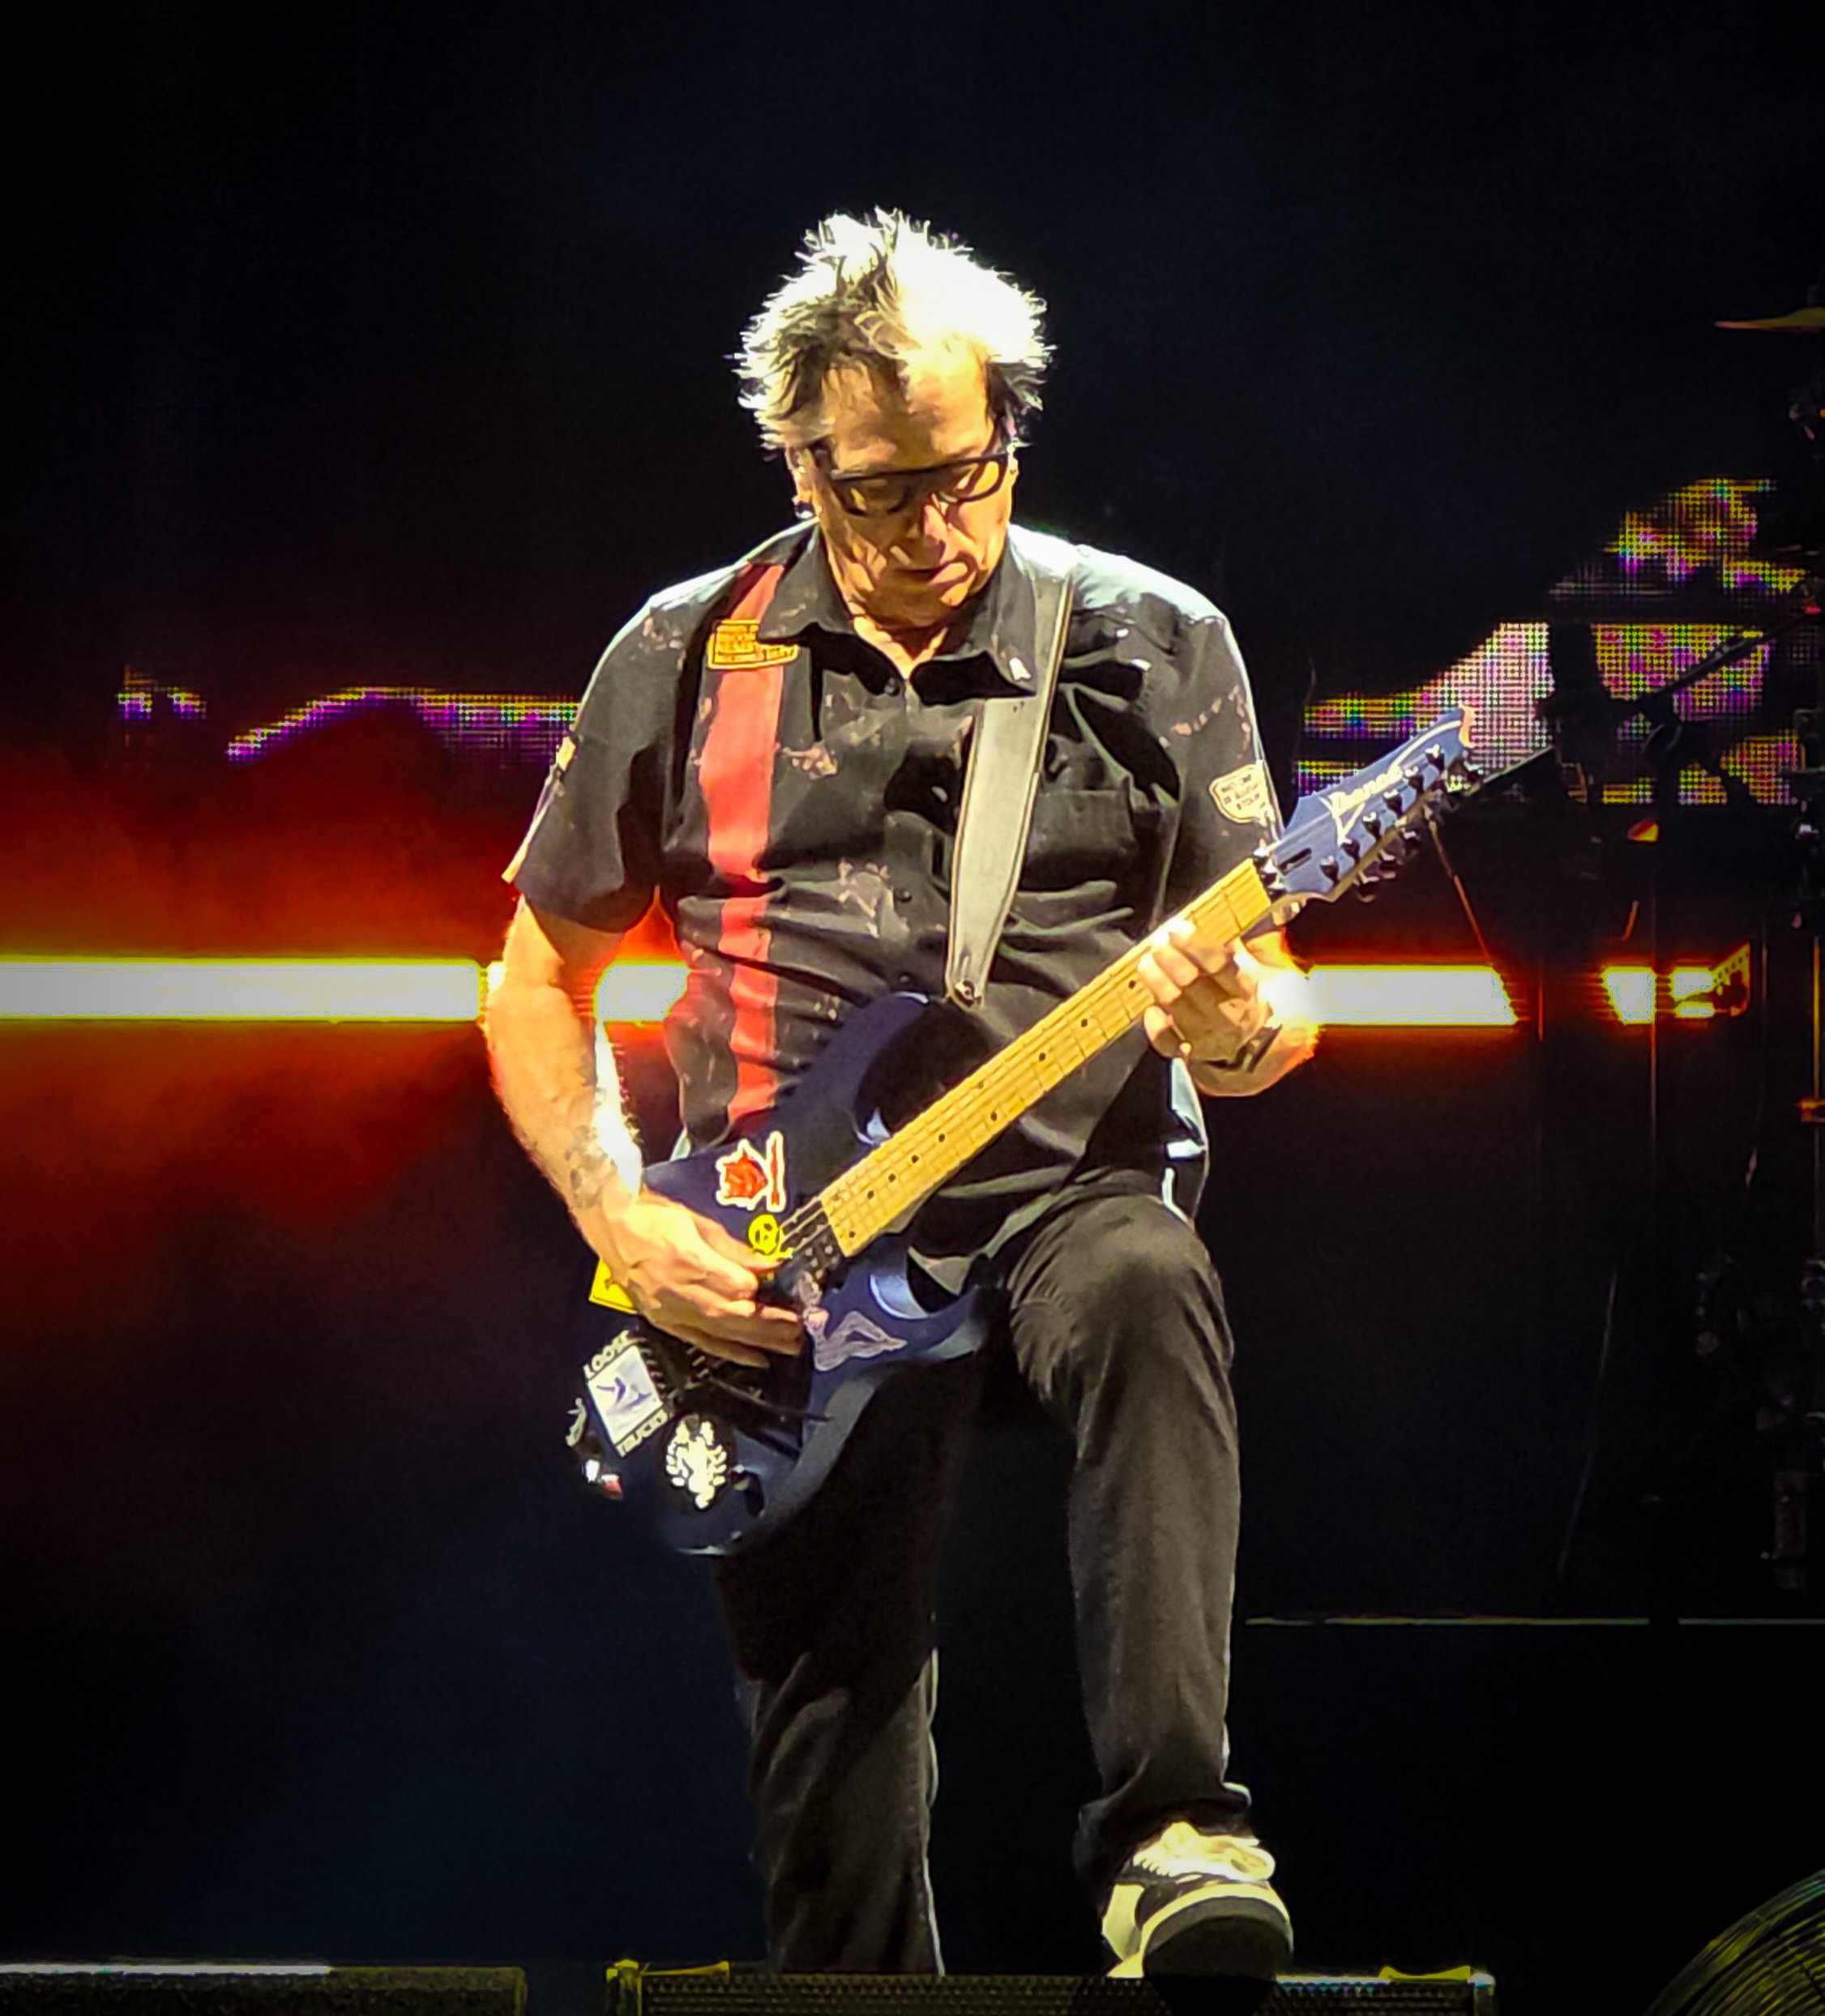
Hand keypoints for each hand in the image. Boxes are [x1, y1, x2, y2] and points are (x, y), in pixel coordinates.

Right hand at [589, 1190, 802, 1368]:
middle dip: (770, 1325)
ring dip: (758, 1342)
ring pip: (721, 1333)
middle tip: (801, 1329)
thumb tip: (769, 1264)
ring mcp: (671, 1311)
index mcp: (688, 1260)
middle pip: (733, 1316)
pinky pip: (702, 1342)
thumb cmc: (653, 1216)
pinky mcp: (665, 1322)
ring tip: (790, 1346)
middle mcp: (679, 1291)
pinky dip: (731, 1352)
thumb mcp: (696, 1223)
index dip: (762, 1292)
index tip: (787, 1292)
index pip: (735, 1286)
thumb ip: (734, 1249)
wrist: (611, 1227)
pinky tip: (756, 1359)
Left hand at [1137, 915, 1273, 1067]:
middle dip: (1170, 959)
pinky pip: (1166, 1041)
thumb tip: (1207, 918)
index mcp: (1245, 989)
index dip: (1195, 945)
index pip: (1220, 965)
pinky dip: (1154, 1025)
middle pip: (1192, 983)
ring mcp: (1208, 1035)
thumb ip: (1230, 946)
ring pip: (1175, 1006)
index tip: (1176, 930)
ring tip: (1145, 963)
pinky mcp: (1190, 1052)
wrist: (1249, 1040)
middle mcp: (1228, 1014)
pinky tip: (1149, 1009)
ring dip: (1156, 981)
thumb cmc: (1239, 994)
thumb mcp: (1247, 969)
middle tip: (1156, 944)